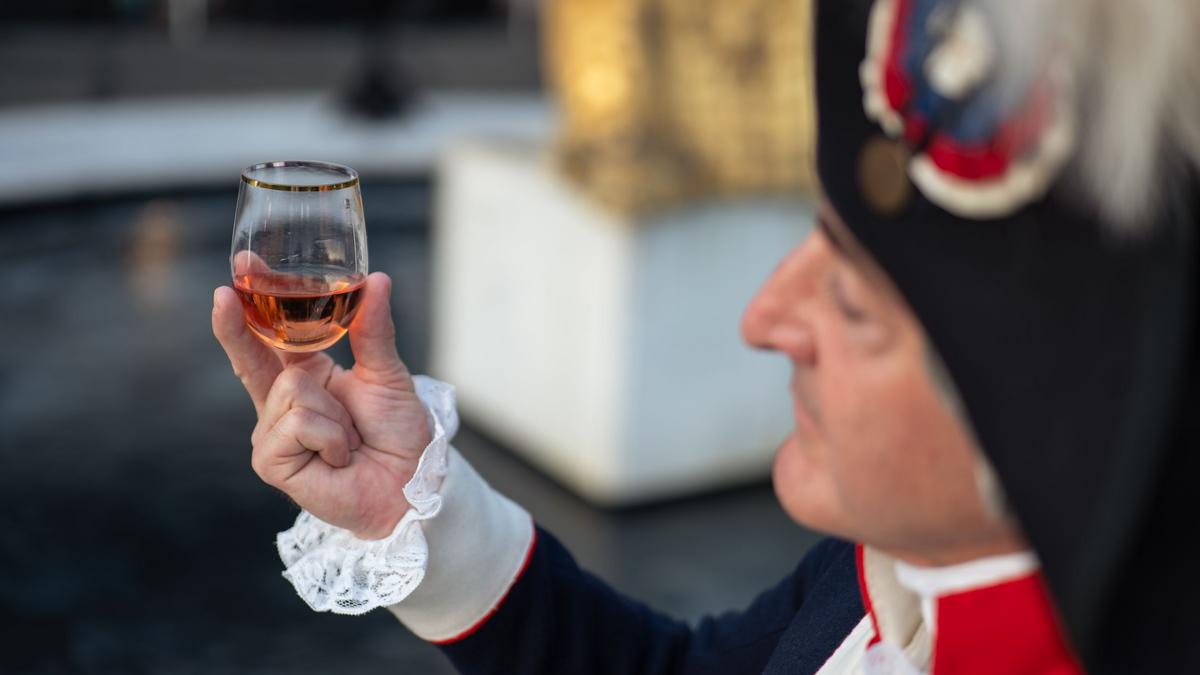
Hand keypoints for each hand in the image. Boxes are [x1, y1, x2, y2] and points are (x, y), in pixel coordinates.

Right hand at [212, 272, 430, 538]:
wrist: (410, 484)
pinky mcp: (271, 461)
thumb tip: (378, 279)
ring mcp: (272, 431)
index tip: (239, 270)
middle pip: (251, 354)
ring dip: (334, 412)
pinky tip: (338, 456)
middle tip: (224, 295)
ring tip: (348, 437)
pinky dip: (329, 437)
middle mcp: (281, 401)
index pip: (269, 335)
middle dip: (236, 326)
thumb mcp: (387, 373)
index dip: (249, 305)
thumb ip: (373, 329)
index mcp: (306, 374)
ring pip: (291, 388)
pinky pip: (296, 423)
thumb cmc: (399, 434)